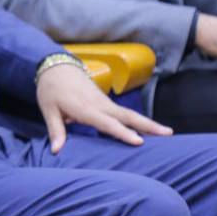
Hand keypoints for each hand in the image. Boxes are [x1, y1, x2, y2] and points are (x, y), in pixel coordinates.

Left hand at [37, 63, 171, 153]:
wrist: (55, 65)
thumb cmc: (51, 89)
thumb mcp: (48, 109)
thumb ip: (56, 130)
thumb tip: (56, 150)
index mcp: (85, 108)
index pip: (107, 123)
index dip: (123, 133)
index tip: (139, 141)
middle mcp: (99, 104)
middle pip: (127, 116)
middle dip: (148, 125)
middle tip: (168, 133)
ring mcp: (104, 102)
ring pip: (129, 113)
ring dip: (147, 122)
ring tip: (167, 133)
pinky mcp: (105, 101)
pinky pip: (123, 112)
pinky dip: (137, 120)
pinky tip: (148, 129)